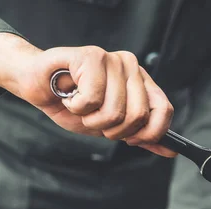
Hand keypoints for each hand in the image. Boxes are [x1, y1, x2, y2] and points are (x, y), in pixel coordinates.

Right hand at [0, 33, 175, 156]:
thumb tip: (172, 150)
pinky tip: (70, 95)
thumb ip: (142, 135)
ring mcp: (112, 59)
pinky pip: (92, 100)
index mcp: (140, 81)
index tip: (131, 139)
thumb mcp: (112, 126)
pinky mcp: (91, 55)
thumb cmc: (74, 104)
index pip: (164, 109)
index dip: (150, 132)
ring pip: (114, 111)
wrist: (38, 86)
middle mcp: (130, 66)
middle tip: (94, 118)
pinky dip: (76, 107)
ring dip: (91, 119)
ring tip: (80, 105)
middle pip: (138, 116)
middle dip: (112, 130)